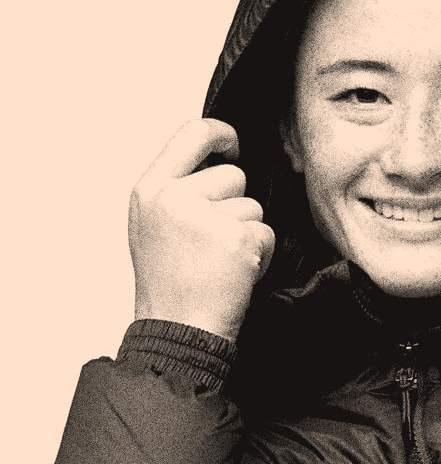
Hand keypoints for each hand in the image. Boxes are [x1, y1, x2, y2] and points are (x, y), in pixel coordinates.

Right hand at [129, 119, 275, 341]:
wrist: (176, 331)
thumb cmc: (170, 284)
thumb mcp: (154, 224)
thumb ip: (180, 189)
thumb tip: (220, 158)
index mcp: (150, 189)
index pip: (193, 132)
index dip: (222, 135)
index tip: (234, 148)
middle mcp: (174, 198)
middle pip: (234, 175)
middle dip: (236, 205)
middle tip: (213, 244)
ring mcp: (206, 218)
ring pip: (254, 206)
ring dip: (248, 233)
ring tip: (221, 262)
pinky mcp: (237, 240)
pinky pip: (267, 232)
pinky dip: (261, 254)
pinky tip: (236, 274)